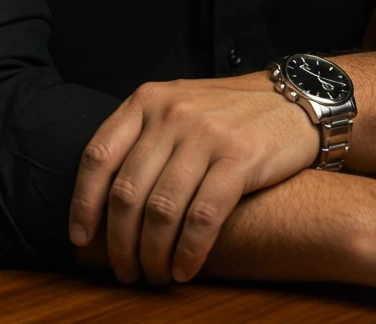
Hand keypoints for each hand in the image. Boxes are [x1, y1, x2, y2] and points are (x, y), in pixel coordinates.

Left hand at [68, 72, 320, 285]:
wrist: (295, 100)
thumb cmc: (229, 113)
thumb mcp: (178, 105)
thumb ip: (143, 137)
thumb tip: (103, 200)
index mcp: (148, 99)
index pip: (98, 156)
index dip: (83, 204)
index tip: (81, 239)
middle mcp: (173, 114)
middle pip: (127, 192)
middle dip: (119, 243)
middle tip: (125, 270)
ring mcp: (206, 134)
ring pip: (161, 210)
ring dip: (152, 255)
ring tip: (154, 275)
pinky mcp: (240, 158)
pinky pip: (202, 217)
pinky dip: (188, 252)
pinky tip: (184, 269)